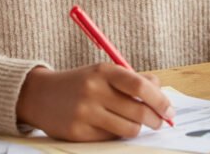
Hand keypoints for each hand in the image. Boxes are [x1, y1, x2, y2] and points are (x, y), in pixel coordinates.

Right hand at [15, 63, 174, 140]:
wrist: (39, 95)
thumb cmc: (80, 83)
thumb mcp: (104, 72)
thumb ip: (133, 79)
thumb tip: (161, 93)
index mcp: (103, 71)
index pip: (140, 85)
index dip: (160, 99)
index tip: (169, 109)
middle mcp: (93, 91)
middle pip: (138, 110)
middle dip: (155, 118)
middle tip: (160, 121)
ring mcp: (84, 113)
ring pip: (128, 128)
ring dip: (138, 128)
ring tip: (136, 123)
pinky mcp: (77, 133)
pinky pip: (111, 137)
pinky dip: (118, 133)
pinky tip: (113, 125)